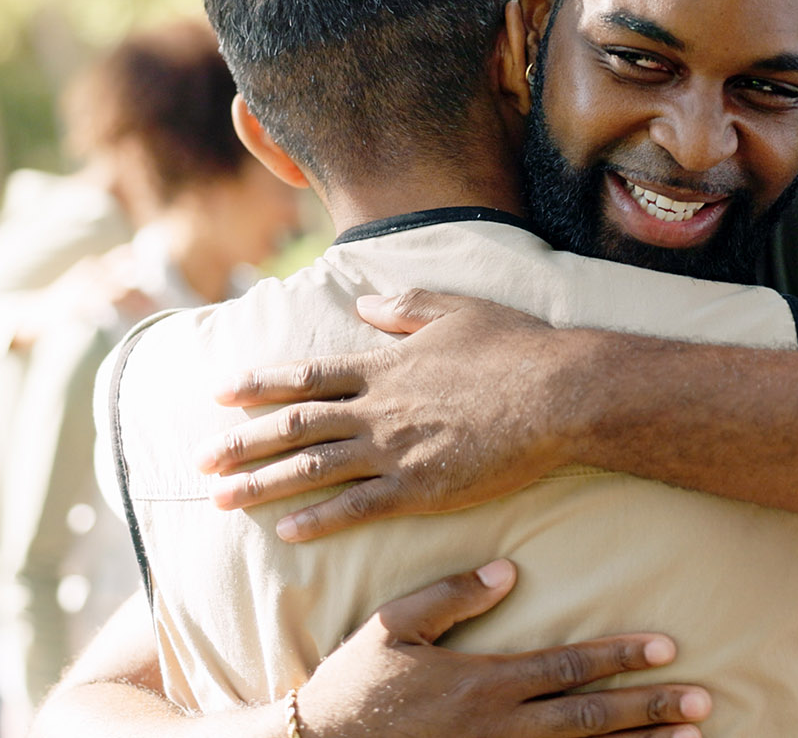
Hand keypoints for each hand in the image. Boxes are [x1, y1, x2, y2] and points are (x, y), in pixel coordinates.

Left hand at [200, 289, 588, 541]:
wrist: (559, 394)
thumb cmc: (518, 348)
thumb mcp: (459, 310)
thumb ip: (406, 308)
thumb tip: (364, 303)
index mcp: (386, 366)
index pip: (308, 375)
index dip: (260, 384)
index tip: (222, 391)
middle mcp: (379, 409)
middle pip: (295, 426)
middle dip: (242, 442)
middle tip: (200, 459)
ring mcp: (396, 450)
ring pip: (312, 470)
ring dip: (261, 485)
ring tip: (221, 501)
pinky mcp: (421, 487)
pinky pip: (356, 508)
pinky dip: (317, 520)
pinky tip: (286, 532)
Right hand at [297, 558, 710, 737]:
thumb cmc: (353, 687)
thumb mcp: (391, 627)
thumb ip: (450, 596)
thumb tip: (510, 570)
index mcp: (481, 683)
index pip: (567, 668)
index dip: (619, 657)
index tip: (667, 648)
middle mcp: (498, 730)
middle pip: (589, 721)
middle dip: (649, 710)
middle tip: (703, 702)